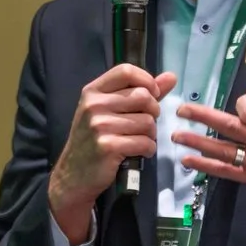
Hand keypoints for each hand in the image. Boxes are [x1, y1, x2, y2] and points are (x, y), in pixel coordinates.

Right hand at [49, 65, 177, 244]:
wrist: (74, 175)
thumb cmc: (94, 140)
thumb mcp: (109, 111)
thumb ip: (141, 92)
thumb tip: (171, 77)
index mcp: (93, 91)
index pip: (126, 71)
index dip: (147, 80)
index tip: (152, 94)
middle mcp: (94, 105)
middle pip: (143, 97)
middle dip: (153, 112)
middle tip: (145, 124)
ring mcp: (99, 126)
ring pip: (147, 122)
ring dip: (151, 134)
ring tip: (139, 140)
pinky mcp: (108, 146)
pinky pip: (145, 143)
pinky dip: (148, 149)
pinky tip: (139, 152)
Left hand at [174, 79, 245, 208]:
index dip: (242, 103)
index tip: (245, 103)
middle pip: (229, 127)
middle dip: (202, 117)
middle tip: (182, 110)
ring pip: (222, 151)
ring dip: (197, 143)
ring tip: (177, 135)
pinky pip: (226, 172)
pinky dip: (206, 167)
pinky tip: (189, 161)